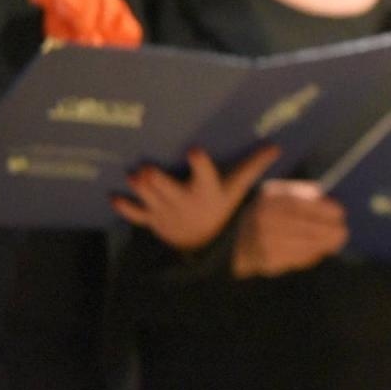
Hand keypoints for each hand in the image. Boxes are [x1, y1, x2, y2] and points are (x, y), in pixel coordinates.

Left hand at [113, 145, 279, 250]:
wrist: (204, 243)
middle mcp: (185, 202)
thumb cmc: (220, 208)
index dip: (199, 163)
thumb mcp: (237, 189)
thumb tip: (275, 146)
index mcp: (207, 190)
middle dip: (157, 179)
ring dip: (140, 188)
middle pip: (168, 188)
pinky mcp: (152, 220)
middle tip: (148, 168)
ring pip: (150, 198)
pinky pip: (136, 215)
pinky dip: (126, 208)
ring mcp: (166, 212)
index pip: (205, 175)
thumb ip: (252, 167)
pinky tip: (115, 196)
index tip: (194, 150)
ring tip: (134, 175)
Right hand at [231, 180, 347, 278]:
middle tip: (343, 232)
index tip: (341, 213)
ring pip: (309, 246)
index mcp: (271, 202)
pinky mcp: (270, 262)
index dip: (328, 211)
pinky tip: (317, 251)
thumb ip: (298, 192)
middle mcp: (270, 223)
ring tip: (334, 242)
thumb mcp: (272, 193)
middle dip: (332, 231)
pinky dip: (311, 256)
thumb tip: (324, 198)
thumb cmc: (257, 214)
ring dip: (325, 245)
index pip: (309, 207)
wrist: (227, 242)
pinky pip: (299, 259)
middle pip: (313, 229)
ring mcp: (269, 244)